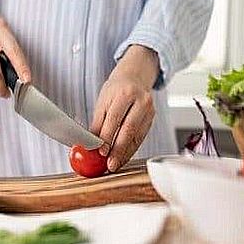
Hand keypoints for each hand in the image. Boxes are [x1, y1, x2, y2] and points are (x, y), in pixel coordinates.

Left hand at [91, 45, 159, 171]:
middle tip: (110, 164)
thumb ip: (98, 123)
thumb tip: (91, 144)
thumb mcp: (103, 101)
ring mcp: (149, 110)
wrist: (135, 78)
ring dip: (125, 153)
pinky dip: (131, 150)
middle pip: (129, 129)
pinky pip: (141, 138)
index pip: (115, 118)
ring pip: (137, 137)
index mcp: (125, 93)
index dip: (108, 137)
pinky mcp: (152, 119)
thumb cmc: (116, 90)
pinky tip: (123, 157)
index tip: (101, 152)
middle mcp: (141, 101)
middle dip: (118, 150)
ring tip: (115, 165)